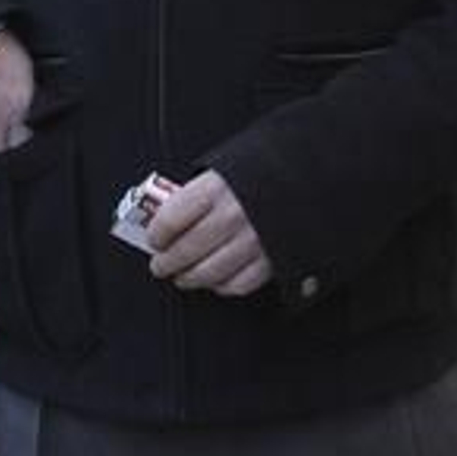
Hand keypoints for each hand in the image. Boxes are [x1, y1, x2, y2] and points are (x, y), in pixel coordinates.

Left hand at [147, 170, 271, 297]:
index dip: (156, 235)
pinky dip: (222, 286)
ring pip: (209, 273)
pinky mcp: (272, 260)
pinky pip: (239, 284)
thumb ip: (196, 193)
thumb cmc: (258, 169)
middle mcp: (233, 216)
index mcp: (215, 188)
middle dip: (167, 263)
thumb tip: (167, 217)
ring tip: (182, 277)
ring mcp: (254, 241)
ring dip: (190, 279)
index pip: (170, 220)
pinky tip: (214, 280)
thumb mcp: (222, 169)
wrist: (303, 173)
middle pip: (187, 250)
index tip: (153, 240)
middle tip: (160, 265)